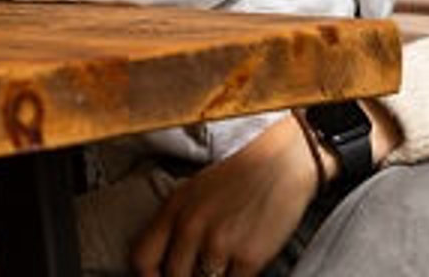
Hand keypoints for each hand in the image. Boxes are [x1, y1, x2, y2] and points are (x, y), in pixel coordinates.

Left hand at [131, 113, 318, 276]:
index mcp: (175, 207)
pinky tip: (241, 265)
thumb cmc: (242, 177)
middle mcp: (192, 225)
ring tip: (223, 263)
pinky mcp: (248, 257)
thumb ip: (176, 224)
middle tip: (202, 268)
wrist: (285, 162)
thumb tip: (166, 264)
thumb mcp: (196, 191)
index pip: (142, 259)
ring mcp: (219, 242)